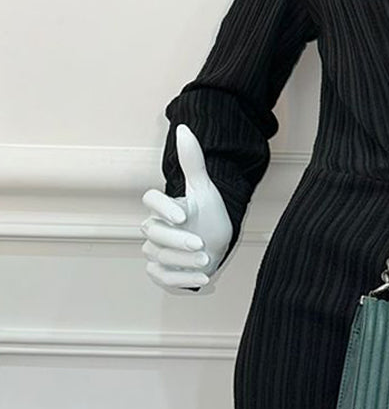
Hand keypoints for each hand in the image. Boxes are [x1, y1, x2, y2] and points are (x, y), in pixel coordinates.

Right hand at [140, 123, 232, 293]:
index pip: (150, 200)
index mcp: (163, 207)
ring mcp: (156, 251)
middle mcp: (155, 229)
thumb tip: (183, 127)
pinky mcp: (161, 272)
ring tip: (206, 259)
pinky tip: (204, 279)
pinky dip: (181, 281)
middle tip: (201, 243)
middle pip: (153, 232)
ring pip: (158, 256)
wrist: (218, 244)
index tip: (184, 216)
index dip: (163, 207)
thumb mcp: (204, 189)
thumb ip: (192, 161)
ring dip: (182, 260)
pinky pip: (162, 277)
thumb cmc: (209, 215)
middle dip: (177, 240)